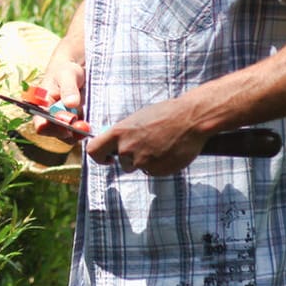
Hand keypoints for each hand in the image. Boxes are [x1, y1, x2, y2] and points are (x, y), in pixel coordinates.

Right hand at [30, 50, 86, 142]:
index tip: (69, 121)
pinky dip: (86, 129)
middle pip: (57, 134)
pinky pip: (79, 133)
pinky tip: (91, 120)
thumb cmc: (66, 70)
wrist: (76, 70)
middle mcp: (49, 118)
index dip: (54, 127)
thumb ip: (68, 89)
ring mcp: (62, 123)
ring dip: (79, 131)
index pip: (41, 125)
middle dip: (71, 130)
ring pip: (69, 136)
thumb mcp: (67, 75)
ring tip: (88, 119)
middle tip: (84, 125)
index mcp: (40, 107)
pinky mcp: (74, 125)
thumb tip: (71, 103)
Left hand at [84, 97, 208, 176]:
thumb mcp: (138, 119)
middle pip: (120, 162)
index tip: (108, 158)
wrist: (191, 119)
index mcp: (119, 133)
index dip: (99, 157)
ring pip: (138, 167)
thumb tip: (115, 143)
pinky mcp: (157, 171)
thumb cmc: (166, 114)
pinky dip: (159, 165)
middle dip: (130, 158)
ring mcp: (142, 162)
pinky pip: (153, 172)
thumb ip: (124, 133)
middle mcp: (127, 149)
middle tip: (146, 146)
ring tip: (161, 145)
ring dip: (146, 161)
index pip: (94, 151)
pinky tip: (169, 151)